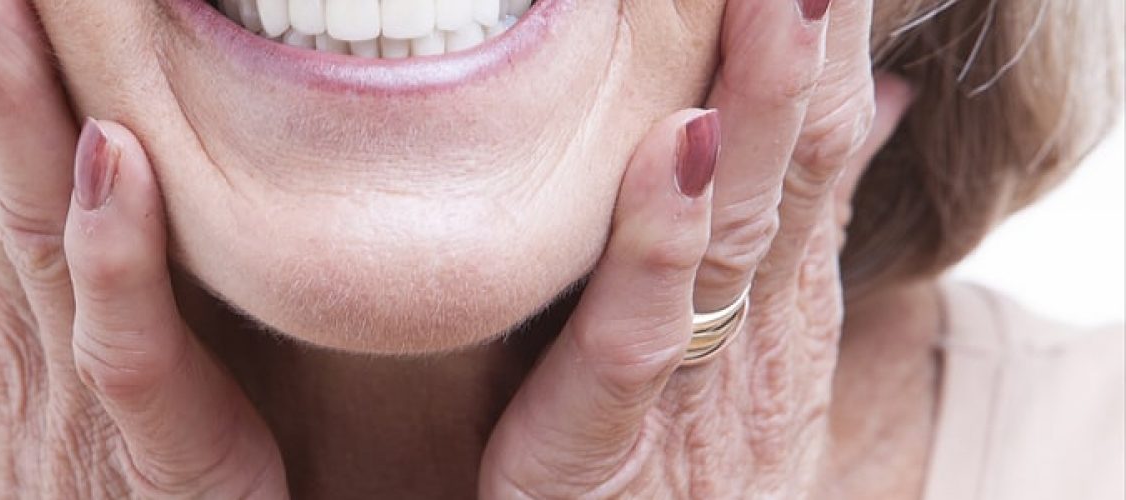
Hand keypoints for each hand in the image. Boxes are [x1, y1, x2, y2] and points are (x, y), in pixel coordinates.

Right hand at [0, 0, 286, 495]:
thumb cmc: (140, 476)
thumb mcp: (98, 357)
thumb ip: (91, 266)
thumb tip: (97, 154)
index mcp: (19, 308)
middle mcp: (30, 336)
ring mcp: (80, 392)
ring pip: (37, 229)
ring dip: (15, 106)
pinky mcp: (156, 450)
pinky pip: (125, 342)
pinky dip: (114, 247)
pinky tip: (112, 158)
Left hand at [478, 0, 913, 496]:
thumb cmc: (693, 460)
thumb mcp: (758, 336)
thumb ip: (800, 219)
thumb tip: (878, 97)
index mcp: (780, 294)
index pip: (820, 140)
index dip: (830, 42)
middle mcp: (753, 327)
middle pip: (792, 166)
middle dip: (808, 47)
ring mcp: (689, 383)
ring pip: (734, 231)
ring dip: (762, 111)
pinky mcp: (602, 437)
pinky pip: (635, 335)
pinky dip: (659, 244)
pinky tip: (677, 154)